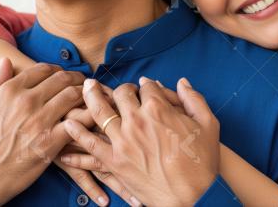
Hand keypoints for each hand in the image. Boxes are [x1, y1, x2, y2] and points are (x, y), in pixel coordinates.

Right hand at [0, 58, 85, 205]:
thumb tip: (5, 61)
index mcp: (9, 90)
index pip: (43, 69)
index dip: (57, 70)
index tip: (64, 76)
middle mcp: (25, 101)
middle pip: (62, 79)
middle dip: (76, 79)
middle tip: (83, 85)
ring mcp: (39, 120)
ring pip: (73, 95)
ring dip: (85, 95)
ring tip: (89, 99)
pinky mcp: (51, 141)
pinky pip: (78, 122)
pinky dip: (88, 116)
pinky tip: (91, 118)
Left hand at [64, 77, 219, 206]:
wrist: (192, 196)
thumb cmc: (202, 163)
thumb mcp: (208, 125)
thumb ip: (194, 99)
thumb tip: (182, 82)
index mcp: (159, 109)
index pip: (146, 87)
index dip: (145, 85)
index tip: (144, 87)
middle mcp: (137, 120)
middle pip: (121, 94)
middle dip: (120, 89)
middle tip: (119, 90)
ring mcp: (122, 141)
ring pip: (100, 112)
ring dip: (90, 97)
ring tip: (85, 88)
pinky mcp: (114, 161)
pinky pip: (90, 144)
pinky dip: (77, 134)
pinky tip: (68, 124)